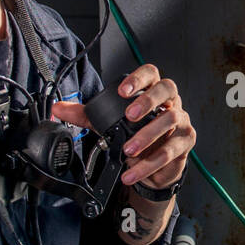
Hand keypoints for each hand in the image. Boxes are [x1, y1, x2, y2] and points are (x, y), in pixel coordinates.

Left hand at [51, 63, 195, 190]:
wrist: (154, 165)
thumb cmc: (136, 136)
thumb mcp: (109, 124)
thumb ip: (86, 115)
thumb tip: (59, 110)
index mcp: (153, 91)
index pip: (151, 74)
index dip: (138, 79)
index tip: (122, 91)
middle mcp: (170, 102)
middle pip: (168, 89)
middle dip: (148, 101)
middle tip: (129, 116)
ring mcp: (181, 121)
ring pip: (171, 120)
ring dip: (147, 136)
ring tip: (128, 150)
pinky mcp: (185, 142)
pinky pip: (171, 151)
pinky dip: (149, 164)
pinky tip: (132, 171)